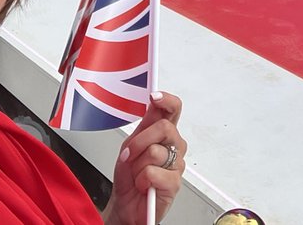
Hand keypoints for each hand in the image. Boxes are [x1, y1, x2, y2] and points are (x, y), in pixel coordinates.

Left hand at [104, 92, 185, 224]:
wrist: (126, 205)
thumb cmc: (129, 177)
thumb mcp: (130, 146)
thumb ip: (144, 125)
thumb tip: (153, 103)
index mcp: (163, 134)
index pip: (173, 109)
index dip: (166, 100)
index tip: (155, 96)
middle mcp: (173, 146)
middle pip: (164, 128)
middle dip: (140, 141)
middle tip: (130, 155)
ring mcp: (177, 164)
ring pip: (155, 152)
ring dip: (138, 165)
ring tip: (138, 174)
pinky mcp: (175, 183)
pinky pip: (153, 172)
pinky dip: (142, 180)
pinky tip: (144, 185)